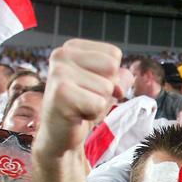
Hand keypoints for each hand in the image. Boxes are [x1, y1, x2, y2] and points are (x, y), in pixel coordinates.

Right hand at [35, 39, 121, 156]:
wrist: (59, 134)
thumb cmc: (83, 106)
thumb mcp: (106, 86)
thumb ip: (121, 77)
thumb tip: (122, 82)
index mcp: (72, 47)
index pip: (114, 54)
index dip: (111, 76)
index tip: (91, 86)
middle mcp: (61, 54)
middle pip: (112, 68)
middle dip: (106, 89)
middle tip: (85, 98)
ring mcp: (58, 73)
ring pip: (107, 87)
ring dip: (99, 103)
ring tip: (80, 106)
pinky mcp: (60, 93)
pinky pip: (99, 104)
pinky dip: (93, 113)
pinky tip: (77, 114)